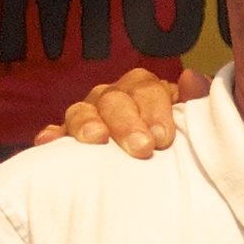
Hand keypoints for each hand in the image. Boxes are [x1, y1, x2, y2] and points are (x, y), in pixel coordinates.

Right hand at [32, 66, 207, 156]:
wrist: (158, 165)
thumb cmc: (175, 141)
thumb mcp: (192, 121)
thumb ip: (195, 102)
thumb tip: (192, 78)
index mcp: (144, 90)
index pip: (146, 88)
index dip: (154, 109)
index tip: (163, 138)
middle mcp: (113, 98)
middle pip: (113, 100)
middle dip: (127, 123)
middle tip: (142, 147)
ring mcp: (88, 116)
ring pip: (81, 111)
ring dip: (87, 124)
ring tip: (96, 139)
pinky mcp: (67, 139)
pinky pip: (55, 134)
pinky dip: (51, 136)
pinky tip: (47, 143)